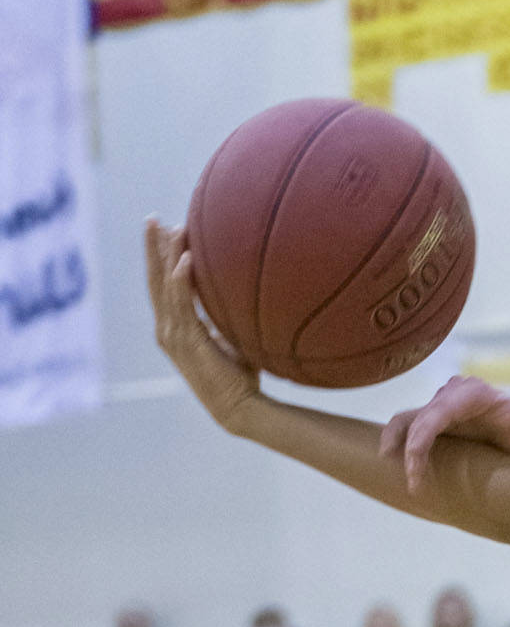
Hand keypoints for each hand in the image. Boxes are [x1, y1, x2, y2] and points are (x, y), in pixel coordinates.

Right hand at [144, 219, 259, 430]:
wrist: (240, 407)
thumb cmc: (239, 375)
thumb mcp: (230, 336)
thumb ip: (224, 315)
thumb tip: (236, 291)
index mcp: (174, 328)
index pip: (161, 286)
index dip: (159, 257)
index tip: (161, 230)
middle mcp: (167, 330)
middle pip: (154, 280)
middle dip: (152, 248)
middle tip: (152, 219)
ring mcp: (174, 337)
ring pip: (165, 287)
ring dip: (166, 255)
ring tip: (169, 228)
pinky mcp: (187, 343)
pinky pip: (182, 304)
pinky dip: (181, 279)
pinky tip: (186, 257)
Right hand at [379, 376, 509, 494]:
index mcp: (474, 393)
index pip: (438, 411)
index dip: (422, 439)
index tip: (416, 468)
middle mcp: (454, 393)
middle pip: (419, 418)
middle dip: (410, 451)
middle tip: (415, 485)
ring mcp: (443, 404)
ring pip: (408, 419)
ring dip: (396, 443)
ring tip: (390, 469)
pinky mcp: (436, 417)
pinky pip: (409, 425)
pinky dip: (399, 442)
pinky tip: (393, 463)